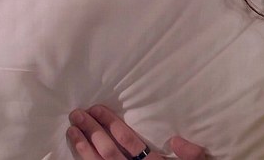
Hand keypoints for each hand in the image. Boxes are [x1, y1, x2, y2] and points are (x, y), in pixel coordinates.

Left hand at [67, 105, 205, 159]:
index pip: (129, 142)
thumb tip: (174, 138)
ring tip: (71, 129)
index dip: (112, 125)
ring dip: (82, 147)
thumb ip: (192, 154)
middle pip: (109, 151)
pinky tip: (77, 152)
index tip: (98, 110)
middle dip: (92, 131)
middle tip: (77, 114)